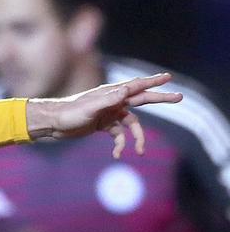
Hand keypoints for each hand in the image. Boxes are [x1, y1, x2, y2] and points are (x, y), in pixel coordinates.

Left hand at [26, 72, 181, 157]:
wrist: (53, 124)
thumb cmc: (69, 113)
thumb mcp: (90, 107)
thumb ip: (109, 99)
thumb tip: (126, 91)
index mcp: (111, 94)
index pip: (137, 86)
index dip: (153, 81)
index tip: (169, 77)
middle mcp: (113, 101)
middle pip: (142, 100)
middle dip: (160, 99)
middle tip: (179, 98)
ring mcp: (109, 113)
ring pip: (132, 124)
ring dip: (137, 137)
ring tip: (141, 151)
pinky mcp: (103, 125)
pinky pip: (118, 135)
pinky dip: (120, 144)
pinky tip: (118, 155)